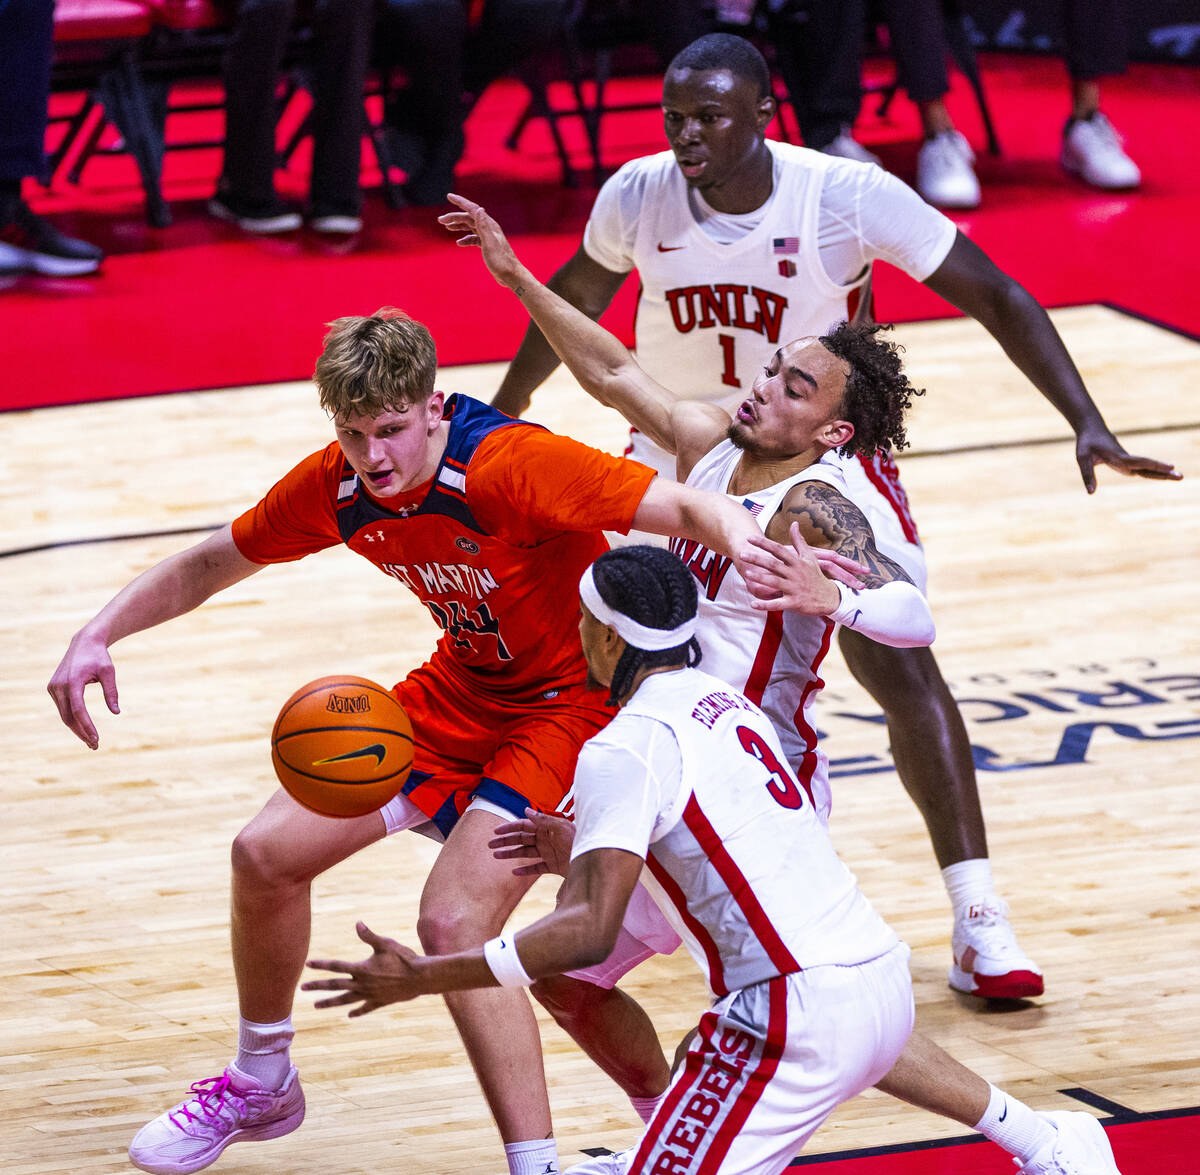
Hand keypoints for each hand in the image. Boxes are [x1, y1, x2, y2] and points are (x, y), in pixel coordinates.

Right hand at [47, 630, 118, 748]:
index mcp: (73, 681)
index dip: (86, 726)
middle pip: (68, 716)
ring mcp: (53, 687)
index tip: (96, 738)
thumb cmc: (99, 657)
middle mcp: (59, 686)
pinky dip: (72, 718)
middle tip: (95, 745)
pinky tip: (83, 727)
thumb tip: (117, 712)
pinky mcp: (52, 688)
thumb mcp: (109, 672)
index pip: (78, 710)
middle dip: (81, 732)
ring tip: (91, 741)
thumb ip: (112, 692)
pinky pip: (62, 708)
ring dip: (76, 728)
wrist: (84, 643)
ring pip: (64, 714)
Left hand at [303, 922, 424, 1016]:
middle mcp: (362, 984)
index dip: (322, 964)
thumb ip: (369, 936)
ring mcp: (370, 995)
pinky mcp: (380, 1002)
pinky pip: (365, 1008)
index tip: (307, 964)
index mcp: (362, 969)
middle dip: (318, 986)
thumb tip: (357, 924)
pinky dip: (357, 1011)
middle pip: (335, 985)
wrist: (420, 978)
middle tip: (302, 988)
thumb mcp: (386, 943)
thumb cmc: (403, 958)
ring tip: (316, 1006)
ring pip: (345, 1000)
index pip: (337, 966)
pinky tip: (350, 1015)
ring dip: (330, 1002)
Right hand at [437, 193, 530, 290]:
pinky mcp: (487, 246)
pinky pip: (474, 238)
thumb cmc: (501, 261)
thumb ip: (483, 226)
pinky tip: (459, 243)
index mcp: (489, 225)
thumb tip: (479, 209)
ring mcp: (488, 237)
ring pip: (470, 227)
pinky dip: (465, 239)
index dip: (460, 202)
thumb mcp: (490, 243)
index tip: (449, 196)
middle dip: (454, 217)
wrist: (510, 275)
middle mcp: (489, 228)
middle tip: (440, 220)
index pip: (472, 209)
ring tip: (447, 227)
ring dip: (458, 226)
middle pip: (468, 218)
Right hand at [489, 807, 574, 876]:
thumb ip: (542, 820)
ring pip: (525, 853)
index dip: (509, 828)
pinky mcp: (554, 866)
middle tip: (489, 845)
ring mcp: (549, 853)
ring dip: (510, 854)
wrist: (593, 858)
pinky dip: (525, 870)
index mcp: (546, 828)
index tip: (495, 832)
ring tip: (496, 856)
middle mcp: (546, 839)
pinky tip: (514, 872)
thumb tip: (526, 810)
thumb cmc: (578, 840)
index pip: (523, 826)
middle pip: (521, 839)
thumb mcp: (560, 827)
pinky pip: (536, 868)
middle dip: (505, 841)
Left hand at [739, 522, 845, 613]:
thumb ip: (799, 541)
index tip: (750, 538)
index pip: (778, 550)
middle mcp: (795, 574)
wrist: (830, 597)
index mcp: (797, 562)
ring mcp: (794, 588)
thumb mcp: (809, 556)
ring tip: (746, 574)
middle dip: (758, 559)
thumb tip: (794, 523)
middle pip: (774, 564)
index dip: (764, 544)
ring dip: (760, 578)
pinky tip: (753, 604)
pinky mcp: (794, 602)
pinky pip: (778, 604)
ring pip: (775, 582)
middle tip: (742, 554)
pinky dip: (765, 605)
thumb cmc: (816, 575)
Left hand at [1076, 424, 1180, 493]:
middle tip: (1181, 476)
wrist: (1092, 429)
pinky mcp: (1127, 463)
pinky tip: (1166, 476)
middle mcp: (1126, 459)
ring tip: (1180, 477)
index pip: (1138, 462)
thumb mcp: (1082, 458)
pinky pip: (1143, 469)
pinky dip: (1155, 472)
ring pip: (1148, 468)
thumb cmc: (1086, 443)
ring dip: (1162, 473)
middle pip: (1148, 466)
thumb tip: (1091, 493)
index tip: (1169, 467)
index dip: (1153, 465)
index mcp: (1118, 457)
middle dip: (1164, 472)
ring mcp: (1128, 461)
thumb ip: (1087, 475)